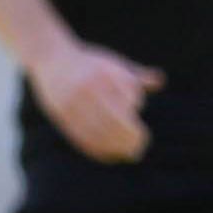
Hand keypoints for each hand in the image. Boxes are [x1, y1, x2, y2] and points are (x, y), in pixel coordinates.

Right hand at [30, 40, 159, 161]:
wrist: (51, 58)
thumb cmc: (90, 64)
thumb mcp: (113, 64)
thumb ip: (137, 76)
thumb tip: (160, 81)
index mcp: (106, 73)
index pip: (128, 97)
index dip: (135, 112)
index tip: (142, 131)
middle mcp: (90, 86)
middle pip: (115, 118)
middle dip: (130, 137)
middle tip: (139, 147)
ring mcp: (74, 101)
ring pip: (98, 130)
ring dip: (115, 146)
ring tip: (126, 153)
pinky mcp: (62, 113)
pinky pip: (81, 135)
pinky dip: (97, 149)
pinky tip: (108, 155)